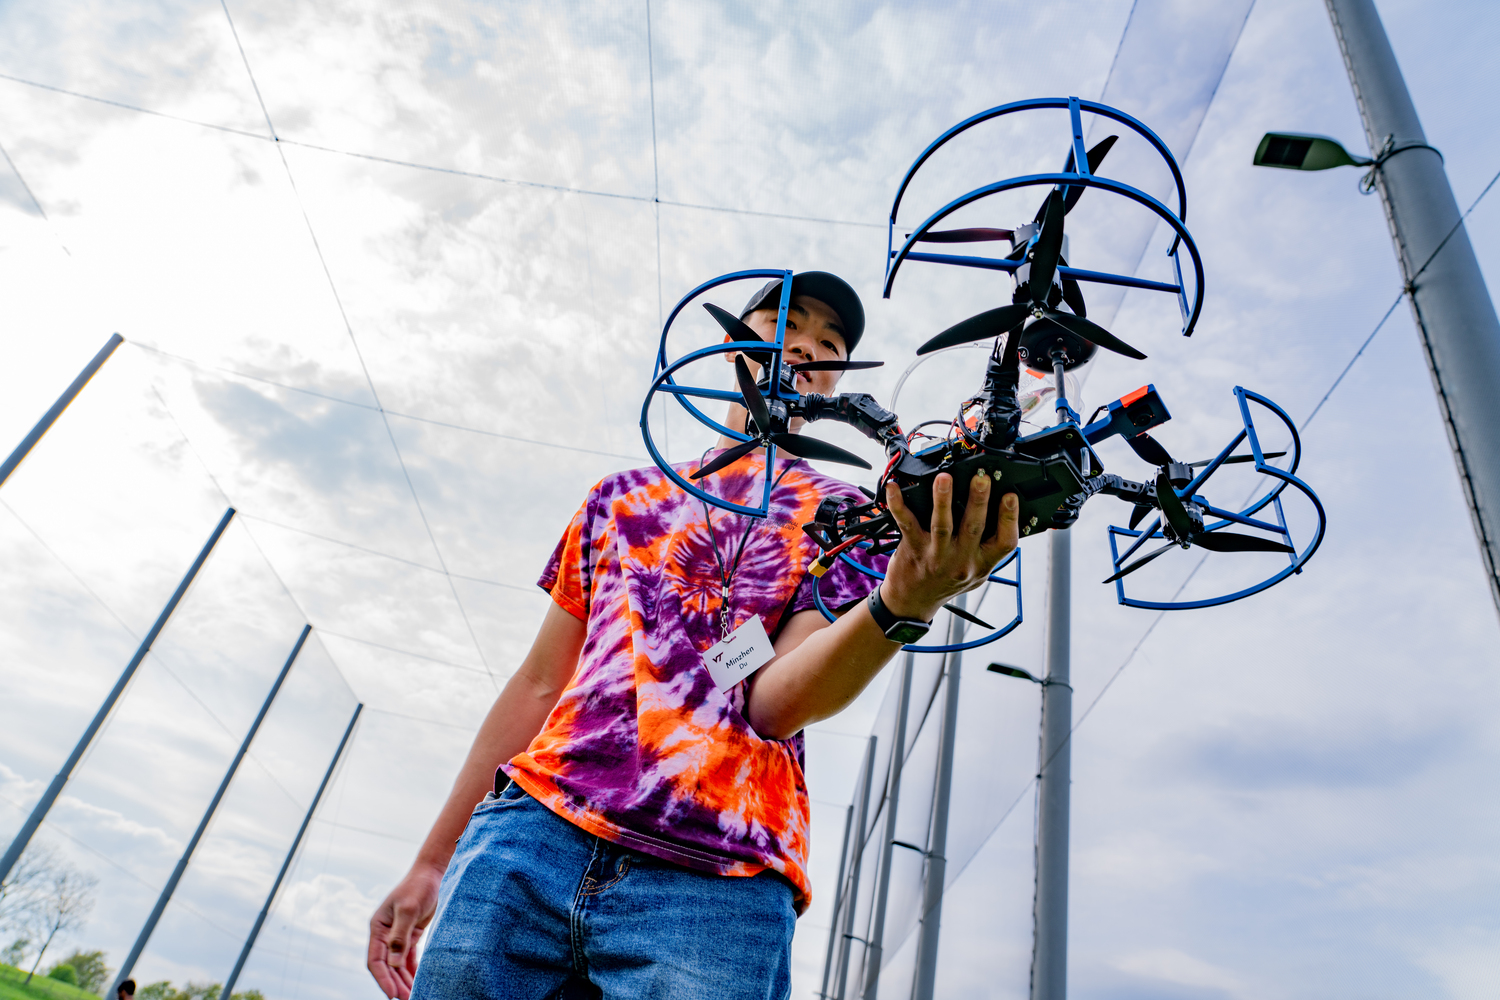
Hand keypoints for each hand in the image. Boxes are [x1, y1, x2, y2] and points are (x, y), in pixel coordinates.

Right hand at [368, 862, 442, 998]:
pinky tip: (417, 982)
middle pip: (386, 966)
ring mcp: (396, 935)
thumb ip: (400, 936)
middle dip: (394, 984)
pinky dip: (410, 971)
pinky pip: (407, 958)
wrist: (431, 874)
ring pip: (396, 965)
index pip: (376, 959)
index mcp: (378, 927)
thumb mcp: (408, 909)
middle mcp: (384, 933)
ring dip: (403, 980)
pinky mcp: (409, 935)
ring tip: (412, 995)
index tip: (392, 994)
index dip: (383, 978)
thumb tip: (393, 963)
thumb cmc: (418, 887)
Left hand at [882, 472, 1019, 621]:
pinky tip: (894, 489)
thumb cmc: (945, 584)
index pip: (1004, 543)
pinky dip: (898, 505)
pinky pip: (906, 523)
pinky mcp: (913, 550)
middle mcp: (961, 561)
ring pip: (942, 524)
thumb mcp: (976, 575)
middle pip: (974, 527)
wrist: (913, 603)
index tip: (1010, 496)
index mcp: (981, 564)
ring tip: (944, 479)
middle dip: (979, 500)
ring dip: (943, 499)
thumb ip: (987, 550)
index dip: (1010, 519)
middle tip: (981, 478)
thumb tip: (1002, 516)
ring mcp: (936, 556)